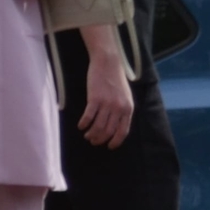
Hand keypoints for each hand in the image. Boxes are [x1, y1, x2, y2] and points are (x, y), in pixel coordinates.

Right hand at [79, 23, 134, 148]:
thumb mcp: (126, 96)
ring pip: (98, 126)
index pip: (123, 131)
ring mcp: (107, 104)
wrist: (108, 63)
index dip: (115, 141)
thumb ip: (122, 111)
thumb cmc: (116, 80)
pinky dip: (84, 124)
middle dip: (100, 139)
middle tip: (93, 141)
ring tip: (87, 135)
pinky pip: (88, 116)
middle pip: (109, 131)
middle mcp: (119, 108)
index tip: (109, 146)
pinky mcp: (94, 99)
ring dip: (91, 134)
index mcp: (128, 109)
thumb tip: (116, 126)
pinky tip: (81, 126)